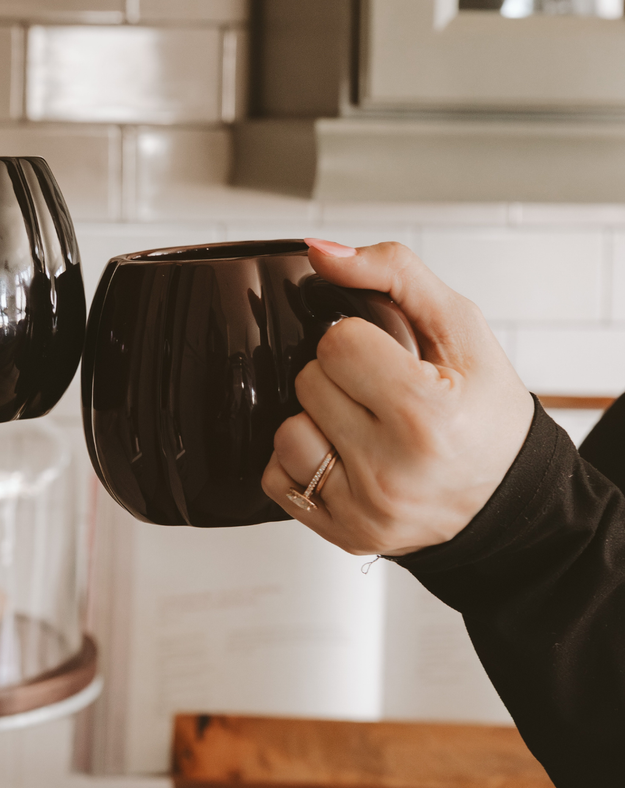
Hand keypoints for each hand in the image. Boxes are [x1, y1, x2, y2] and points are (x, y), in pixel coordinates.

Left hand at [261, 239, 534, 555]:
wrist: (510, 497)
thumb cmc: (486, 413)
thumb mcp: (460, 327)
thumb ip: (392, 272)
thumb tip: (321, 252)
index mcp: (427, 415)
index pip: (336, 343)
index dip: (359, 341)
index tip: (389, 358)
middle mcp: (392, 471)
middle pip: (308, 382)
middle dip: (338, 378)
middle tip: (381, 393)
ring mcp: (365, 510)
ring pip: (285, 432)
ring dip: (315, 420)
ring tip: (362, 426)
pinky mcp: (343, 535)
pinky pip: (278, 478)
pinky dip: (302, 463)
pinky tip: (346, 457)